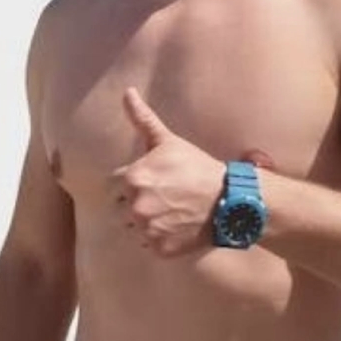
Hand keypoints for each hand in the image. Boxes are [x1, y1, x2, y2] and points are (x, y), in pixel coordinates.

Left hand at [112, 87, 224, 256]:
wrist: (227, 199)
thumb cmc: (195, 166)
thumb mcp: (167, 140)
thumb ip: (142, 118)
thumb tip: (127, 91)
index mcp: (133, 178)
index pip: (114, 185)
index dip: (132, 181)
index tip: (154, 180)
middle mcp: (135, 206)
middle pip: (119, 208)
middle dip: (135, 201)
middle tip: (162, 195)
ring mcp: (147, 230)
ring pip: (132, 227)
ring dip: (145, 220)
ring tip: (168, 209)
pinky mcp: (158, 248)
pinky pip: (147, 244)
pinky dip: (158, 237)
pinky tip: (175, 224)